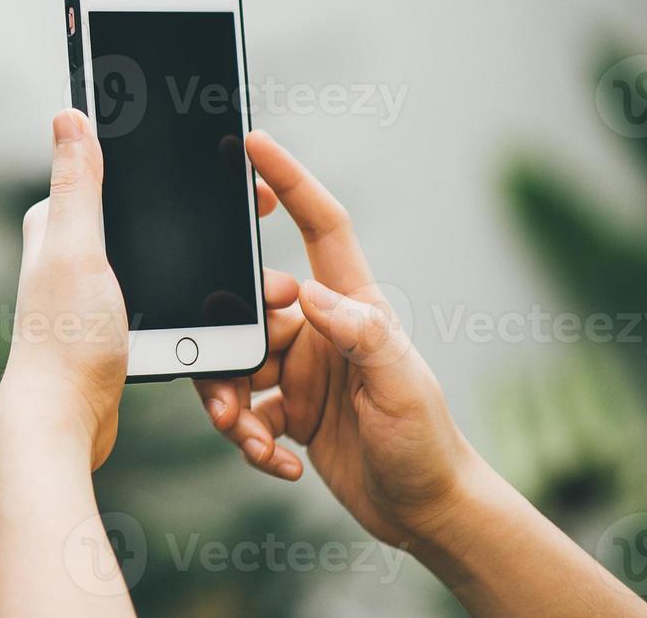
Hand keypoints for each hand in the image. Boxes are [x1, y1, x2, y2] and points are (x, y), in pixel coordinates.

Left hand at [0, 110, 281, 469]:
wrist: (61, 423)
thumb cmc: (64, 339)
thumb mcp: (76, 250)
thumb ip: (79, 184)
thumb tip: (69, 112)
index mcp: (62, 221)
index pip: (130, 176)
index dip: (187, 172)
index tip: (242, 180)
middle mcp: (76, 251)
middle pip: (161, 221)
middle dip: (213, 227)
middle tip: (263, 238)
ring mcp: (98, 290)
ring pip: (173, 266)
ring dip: (217, 276)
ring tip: (267, 292)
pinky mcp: (116, 326)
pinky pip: (172, 305)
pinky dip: (203, 312)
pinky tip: (237, 321)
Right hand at [194, 131, 477, 548]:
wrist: (426, 512)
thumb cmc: (427, 443)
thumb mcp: (401, 386)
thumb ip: (362, 334)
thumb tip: (309, 292)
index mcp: (353, 306)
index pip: (320, 226)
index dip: (289, 180)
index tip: (255, 144)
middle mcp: (321, 330)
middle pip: (250, 306)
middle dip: (229, 344)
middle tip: (234, 390)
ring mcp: (303, 370)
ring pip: (236, 361)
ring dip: (230, 401)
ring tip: (247, 436)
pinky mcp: (288, 410)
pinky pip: (245, 409)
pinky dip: (249, 438)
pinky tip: (277, 461)